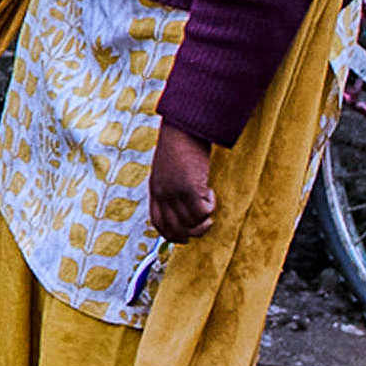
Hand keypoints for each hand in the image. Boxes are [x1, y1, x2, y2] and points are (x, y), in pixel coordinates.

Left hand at [148, 124, 220, 243]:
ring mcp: (174, 192)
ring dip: (204, 218)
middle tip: (206, 224)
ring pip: (191, 223)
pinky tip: (211, 191)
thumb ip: (171, 185)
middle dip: (192, 233)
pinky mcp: (189, 188)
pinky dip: (210, 206)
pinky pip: (202, 211)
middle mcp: (162, 194)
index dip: (171, 235)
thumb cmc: (180, 144)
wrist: (183, 127)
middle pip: (175, 229)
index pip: (158, 222)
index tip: (184, 238)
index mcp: (155, 189)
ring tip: (209, 201)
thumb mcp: (169, 168)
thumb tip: (185, 204)